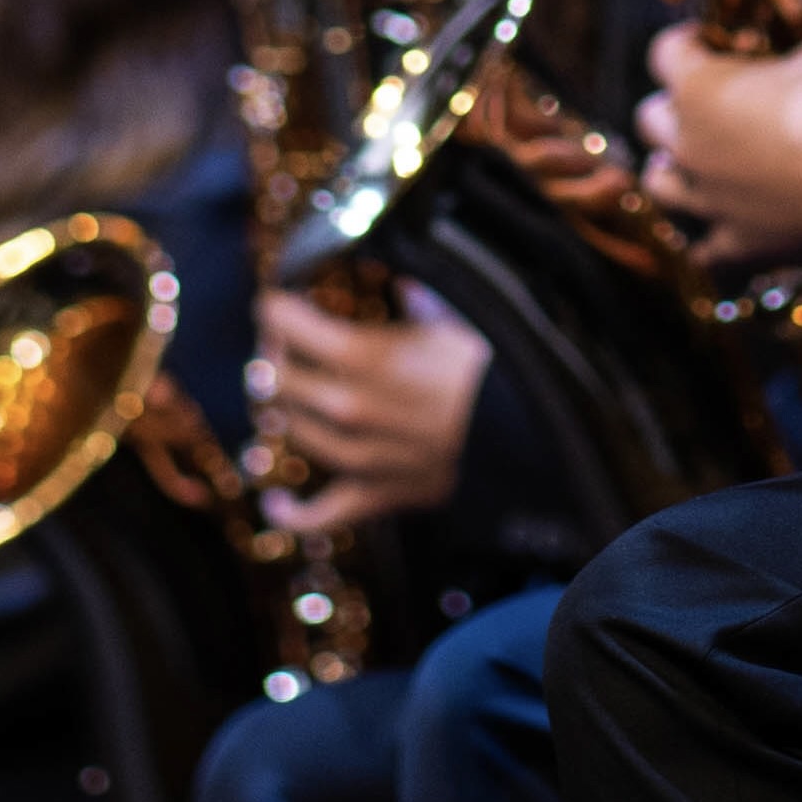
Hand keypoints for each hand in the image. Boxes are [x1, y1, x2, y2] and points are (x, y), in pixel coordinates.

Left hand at [251, 281, 490, 535]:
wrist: (528, 433)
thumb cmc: (491, 371)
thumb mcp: (451, 318)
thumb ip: (417, 300)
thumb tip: (406, 287)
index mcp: (358, 355)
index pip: (281, 323)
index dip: (274, 309)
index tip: (277, 305)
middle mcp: (345, 406)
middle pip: (273, 376)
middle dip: (275, 355)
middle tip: (287, 346)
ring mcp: (355, 456)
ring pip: (288, 428)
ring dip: (283, 408)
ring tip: (292, 392)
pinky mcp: (374, 494)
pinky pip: (319, 514)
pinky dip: (290, 513)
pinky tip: (274, 502)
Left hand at [638, 0, 801, 313]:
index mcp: (699, 88)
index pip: (664, 52)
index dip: (683, 43)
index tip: (705, 40)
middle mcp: (687, 142)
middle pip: (651, 117)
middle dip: (671, 107)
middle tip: (704, 102)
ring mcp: (704, 196)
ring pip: (658, 182)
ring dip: (671, 170)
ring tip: (694, 162)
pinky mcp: (733, 241)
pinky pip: (702, 248)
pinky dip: (706, 243)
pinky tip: (716, 240)